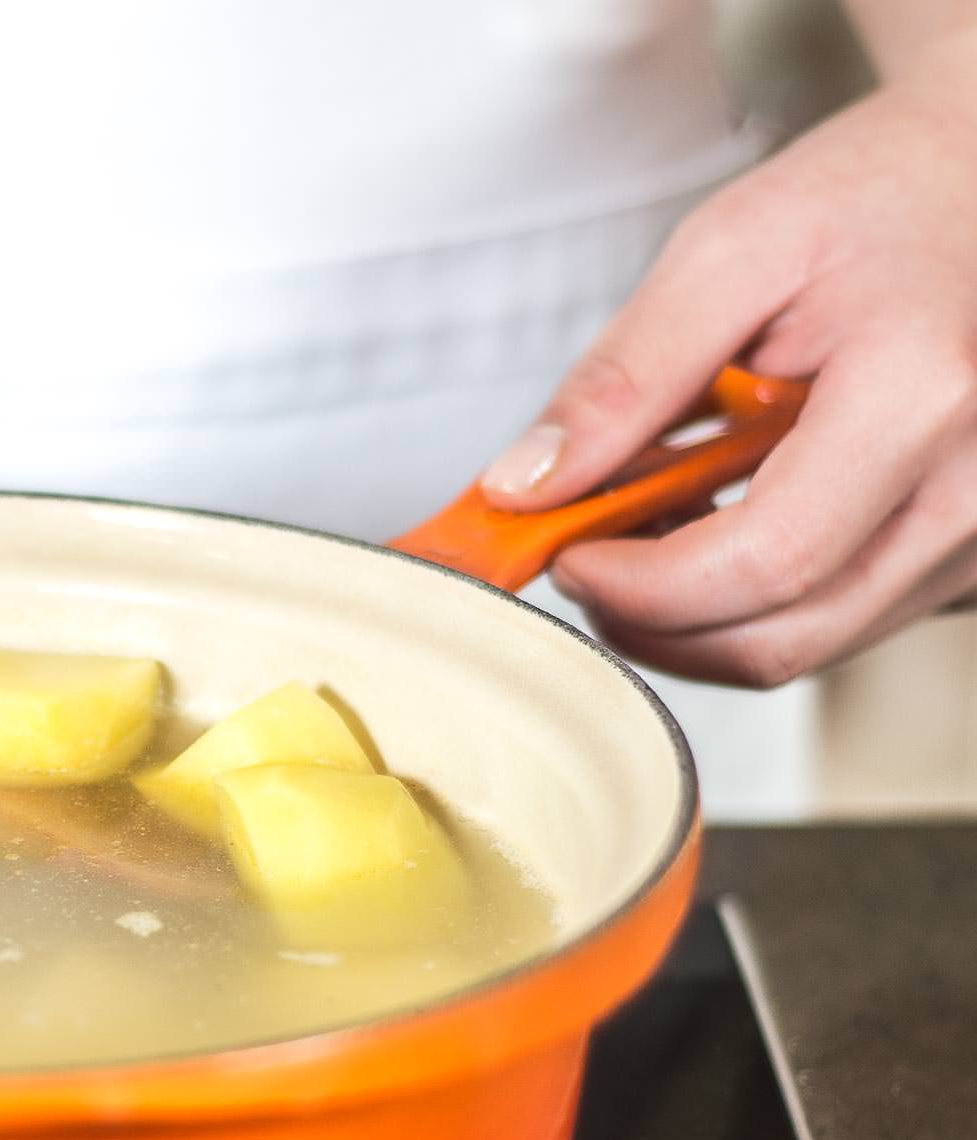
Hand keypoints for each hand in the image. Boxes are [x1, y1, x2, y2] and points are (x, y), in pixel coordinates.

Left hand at [477, 31, 976, 687]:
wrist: (976, 177)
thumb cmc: (873, 196)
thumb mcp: (728, 250)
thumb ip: (623, 376)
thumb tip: (523, 487)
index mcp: (924, 395)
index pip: (761, 563)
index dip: (638, 586)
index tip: (562, 551)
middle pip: (781, 639)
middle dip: (650, 620)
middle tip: (580, 551)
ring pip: (804, 646)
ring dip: (692, 615)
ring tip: (644, 520)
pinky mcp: (964, 555)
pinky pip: (834, 620)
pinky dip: (746, 598)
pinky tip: (712, 519)